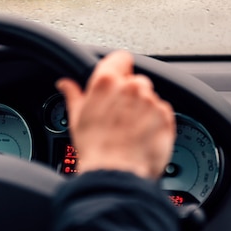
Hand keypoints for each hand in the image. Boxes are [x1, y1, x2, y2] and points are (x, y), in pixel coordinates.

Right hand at [56, 50, 175, 179]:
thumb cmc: (94, 148)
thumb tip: (65, 84)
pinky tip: (142, 136)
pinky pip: (162, 112)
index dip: (119, 67)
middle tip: (119, 115)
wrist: (115, 173)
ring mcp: (150, 101)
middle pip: (135, 80)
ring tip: (130, 130)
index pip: (121, 57)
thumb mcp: (77, 118)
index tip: (117, 78)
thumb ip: (73, 95)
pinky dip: (155, 121)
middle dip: (129, 94)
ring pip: (149, 97)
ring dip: (143, 109)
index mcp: (107, 82)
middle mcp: (131, 87)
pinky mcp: (165, 116)